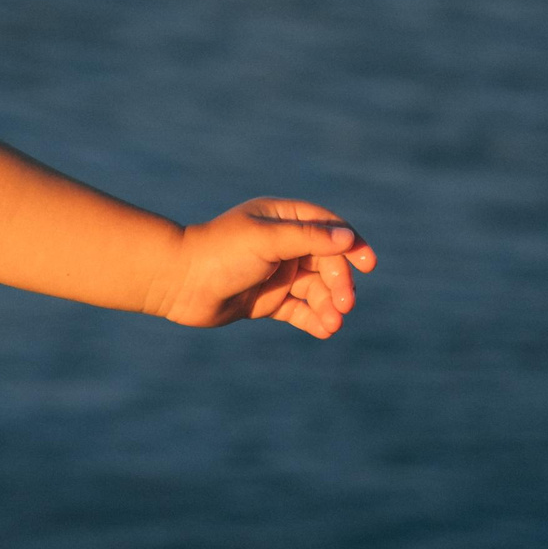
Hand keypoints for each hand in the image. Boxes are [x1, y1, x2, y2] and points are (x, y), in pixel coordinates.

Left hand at [145, 198, 375, 337]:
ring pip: (315, 288)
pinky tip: (325, 330)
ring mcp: (276, 272)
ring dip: (329, 304)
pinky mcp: (268, 300)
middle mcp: (281, 243)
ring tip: (333, 323)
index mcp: (280, 218)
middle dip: (339, 282)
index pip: (327, 227)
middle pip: (326, 261)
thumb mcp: (266, 240)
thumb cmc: (220, 253)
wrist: (178, 283)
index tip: (368, 264)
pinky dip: (314, 319)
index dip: (350, 243)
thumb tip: (348, 238)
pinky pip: (300, 309)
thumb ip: (308, 239)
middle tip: (345, 303)